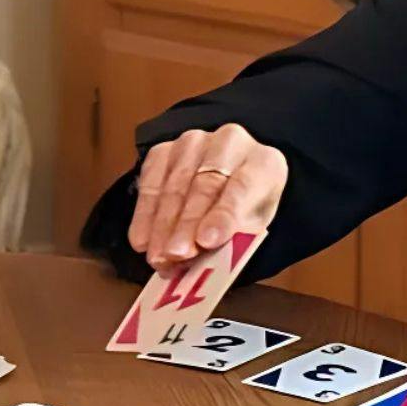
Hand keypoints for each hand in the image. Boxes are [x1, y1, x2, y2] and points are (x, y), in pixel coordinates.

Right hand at [128, 124, 287, 272]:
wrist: (228, 188)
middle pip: (205, 184)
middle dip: (187, 223)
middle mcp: (230, 143)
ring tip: (158, 256)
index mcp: (263, 162)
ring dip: (163, 224)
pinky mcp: (164, 150)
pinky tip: (142, 240)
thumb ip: (233, 242)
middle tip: (175, 254)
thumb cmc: (242, 212)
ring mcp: (194, 143)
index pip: (243, 186)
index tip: (206, 241)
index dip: (223, 215)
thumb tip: (204, 263)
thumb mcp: (251, 230)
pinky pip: (150, 182)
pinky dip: (145, 215)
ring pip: (175, 184)